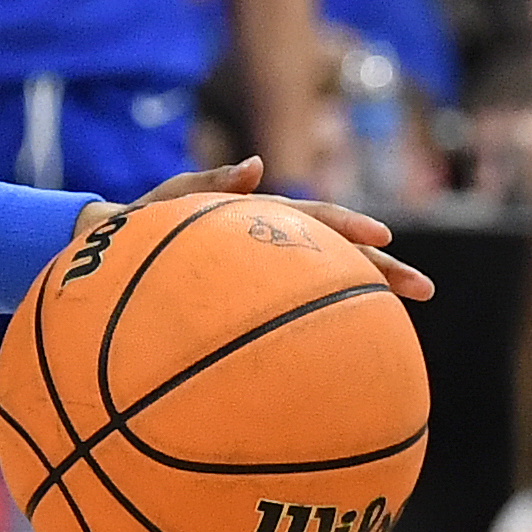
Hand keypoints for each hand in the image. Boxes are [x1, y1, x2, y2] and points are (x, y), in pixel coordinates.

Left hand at [102, 155, 435, 300]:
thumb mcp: (165, 202)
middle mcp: (270, 248)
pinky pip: (291, 319)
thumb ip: (206, 183)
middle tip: (425, 289)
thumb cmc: (136, 224)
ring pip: (324, 289)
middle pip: (336, 256)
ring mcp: (264, 277)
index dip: (349, 226)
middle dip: (382, 268)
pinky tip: (344, 365)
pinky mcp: (251, 303)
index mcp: (257, 218)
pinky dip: (320, 332)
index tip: (384, 235)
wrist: (107, 255)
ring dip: (364, 302)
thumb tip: (256, 166)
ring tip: (405, 325)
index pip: (314, 219)